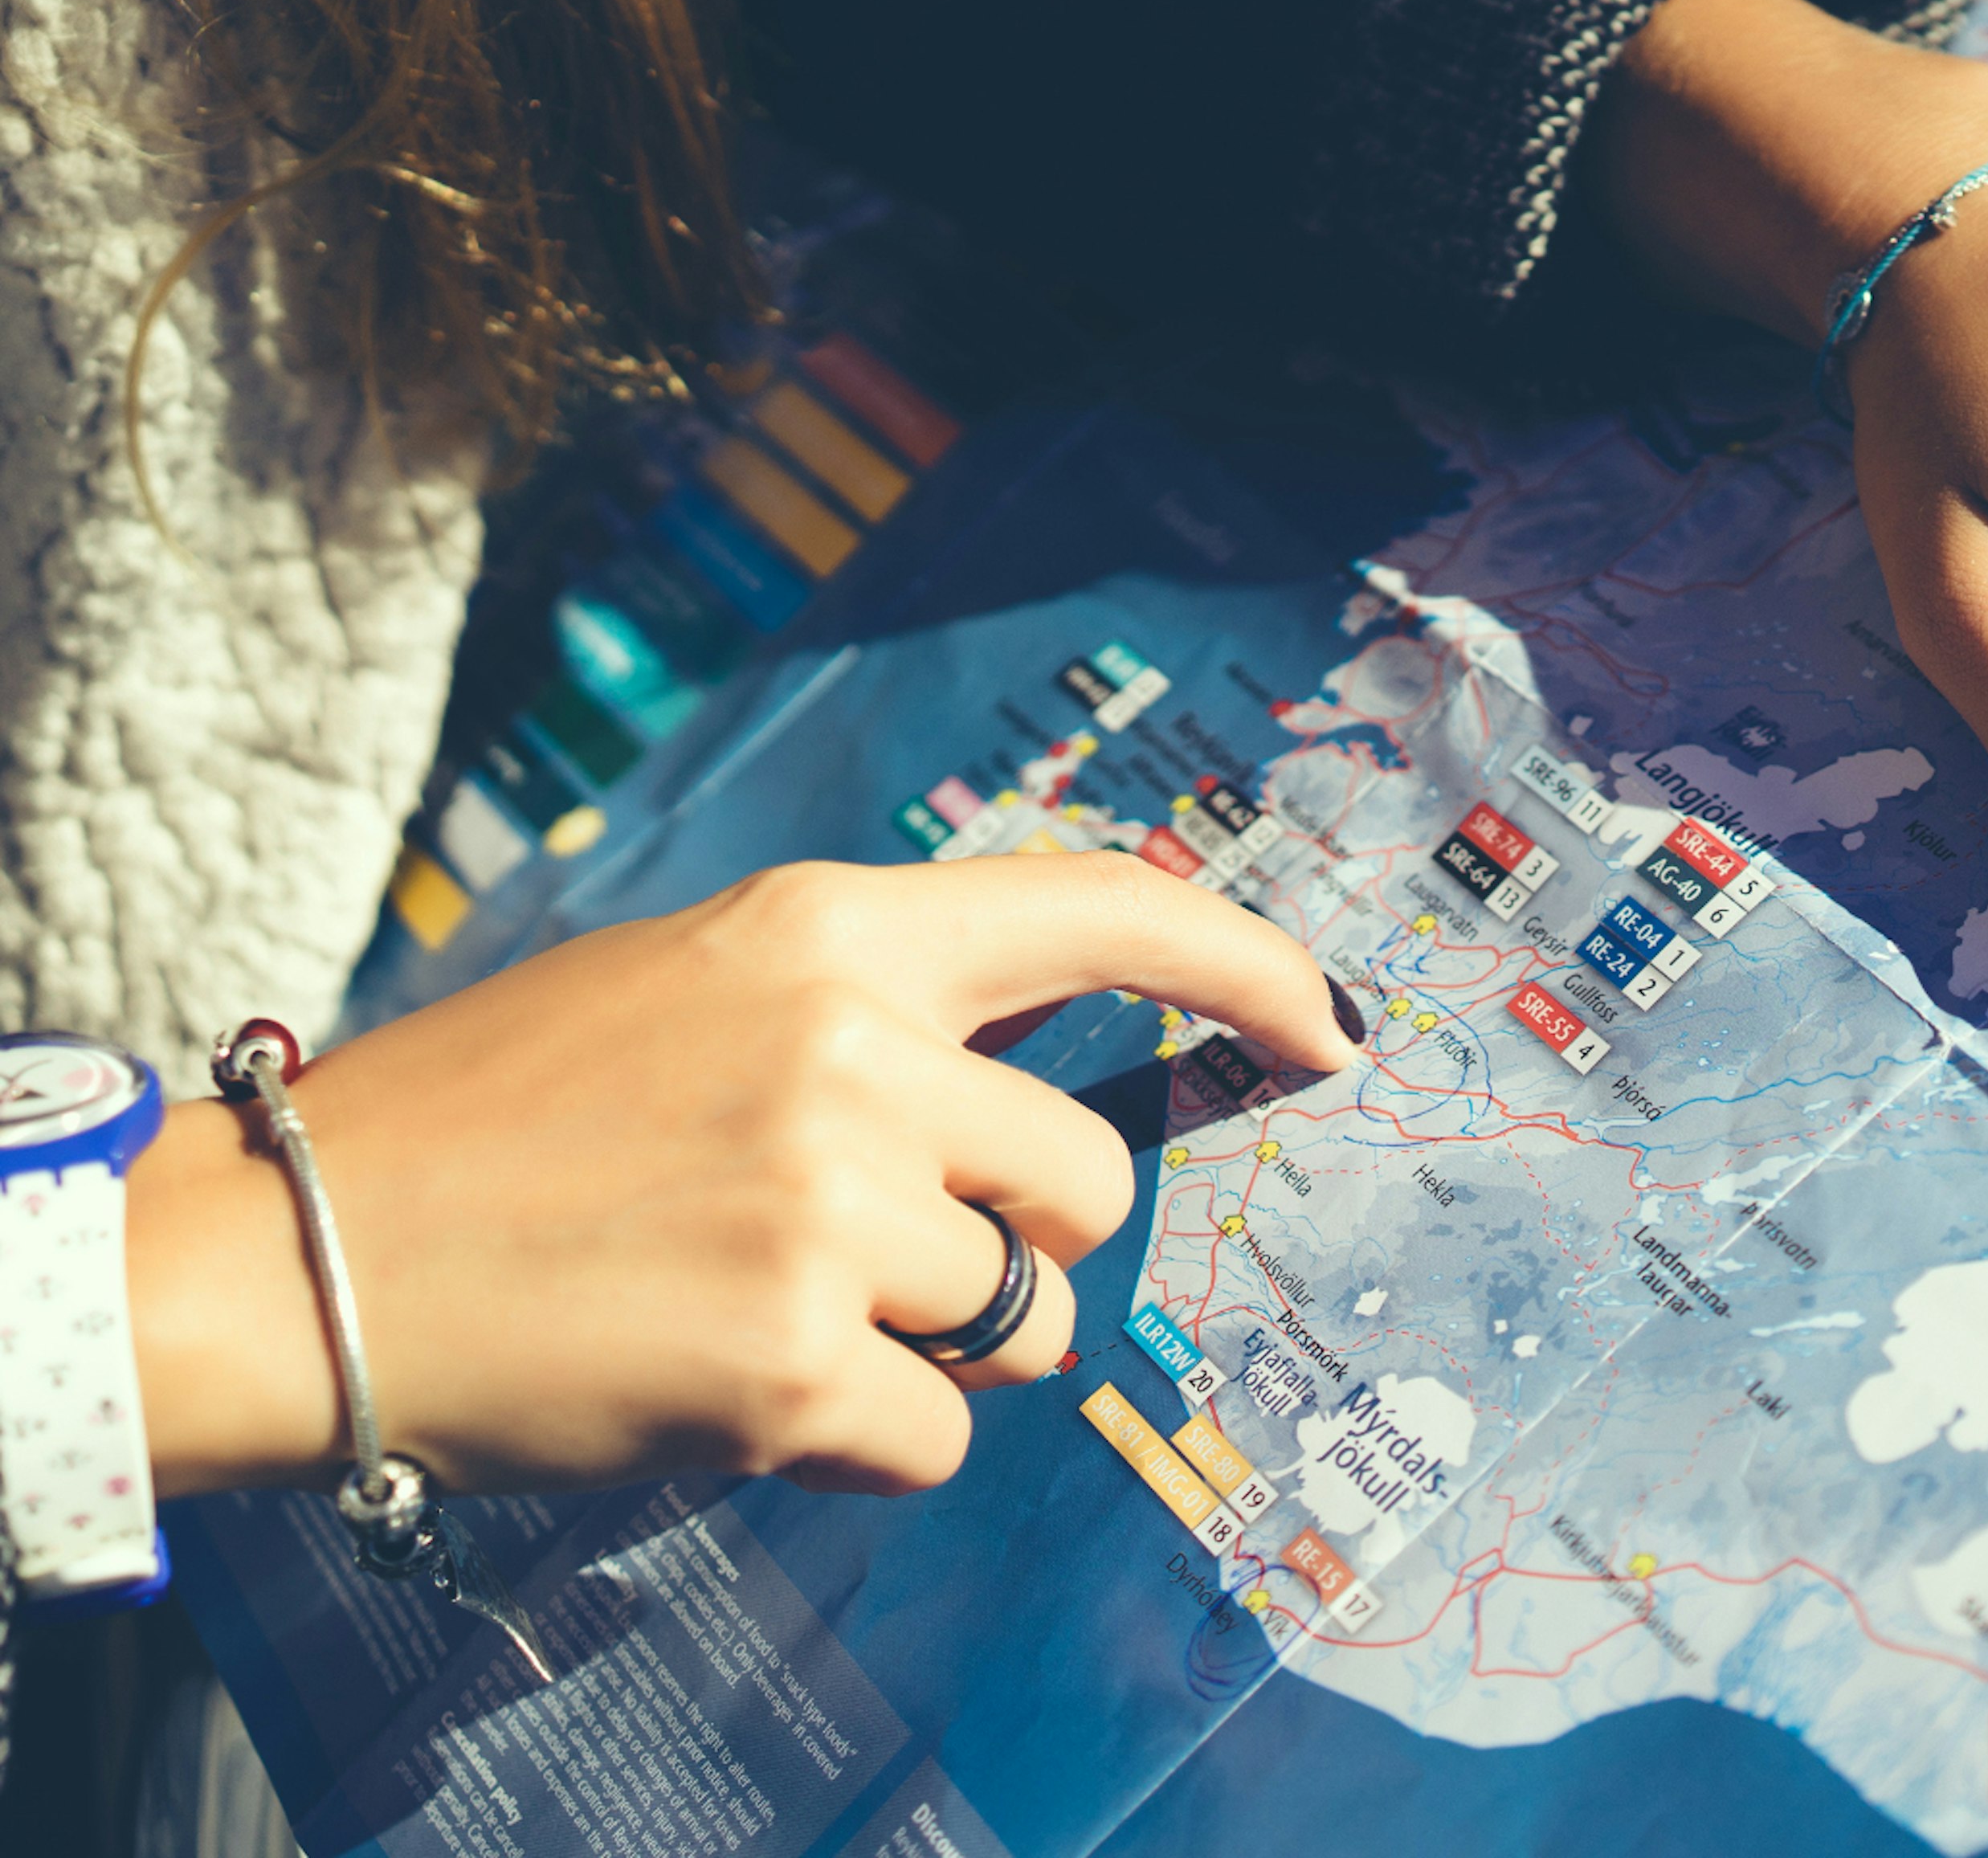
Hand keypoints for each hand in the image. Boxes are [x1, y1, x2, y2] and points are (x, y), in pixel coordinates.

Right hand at [130, 853, 1359, 1496]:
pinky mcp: (794, 1362)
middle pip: (1086, 1182)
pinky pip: (932, 1440)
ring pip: (1021, 1323)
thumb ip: (875, 1016)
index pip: (1103, 904)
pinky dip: (856, 1445)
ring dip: (933, 1350)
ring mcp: (830, 1206)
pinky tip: (732, 1394)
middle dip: (1017, 1242)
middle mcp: (854, 1050)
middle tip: (872, 1257)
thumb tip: (1033, 1110)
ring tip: (769, 1316)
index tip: (1328, 1024)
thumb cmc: (503, 1123)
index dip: (1245, 961)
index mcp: (831, 933)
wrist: (298, 1252)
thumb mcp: (700, 989)